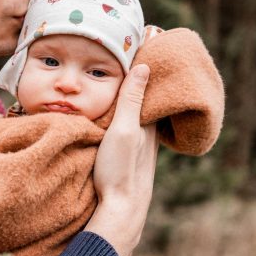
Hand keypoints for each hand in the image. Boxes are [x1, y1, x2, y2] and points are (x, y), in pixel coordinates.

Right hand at [85, 63, 157, 255]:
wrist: (119, 210)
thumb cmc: (120, 170)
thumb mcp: (124, 131)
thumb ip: (132, 100)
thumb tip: (144, 65)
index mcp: (148, 123)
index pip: (148, 87)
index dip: (142, 68)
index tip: (137, 46)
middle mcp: (146, 133)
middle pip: (141, 100)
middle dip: (133, 80)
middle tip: (121, 58)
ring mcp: (137, 147)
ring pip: (132, 115)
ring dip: (124, 99)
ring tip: (111, 80)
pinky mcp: (126, 157)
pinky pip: (124, 128)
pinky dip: (118, 116)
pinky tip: (106, 114)